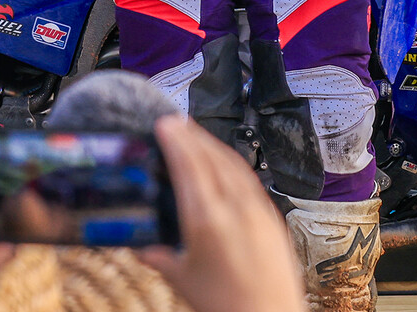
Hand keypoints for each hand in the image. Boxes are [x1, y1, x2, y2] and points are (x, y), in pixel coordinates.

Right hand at [139, 115, 304, 311]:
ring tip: (197, 135)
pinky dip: (233, 162)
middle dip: (192, 136)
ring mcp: (257, 210)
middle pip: (211, 158)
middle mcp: (234, 208)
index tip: (165, 124)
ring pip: (233, 164)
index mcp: (207, 220)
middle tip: (177, 122)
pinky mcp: (272, 217)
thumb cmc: (227, 306)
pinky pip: (250, 178)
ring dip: (213, 144)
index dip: (176, 141)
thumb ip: (162, 259)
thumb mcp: (184, 281)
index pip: (189, 166)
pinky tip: (226, 163)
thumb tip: (144, 249)